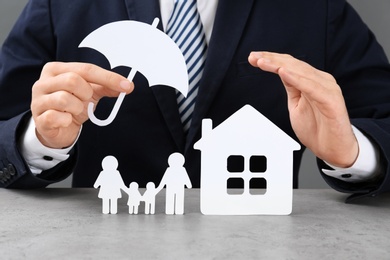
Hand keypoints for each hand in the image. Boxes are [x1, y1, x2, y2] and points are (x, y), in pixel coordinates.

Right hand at [31, 62, 133, 148]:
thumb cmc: (71, 106)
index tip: (127, 86)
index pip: (86, 69)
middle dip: (86, 93)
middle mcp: (43, 82)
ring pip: (65, 99)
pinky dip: (68, 120)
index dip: (109, 78)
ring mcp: (38, 100)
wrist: (57, 129)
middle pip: (73, 80)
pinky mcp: (39, 118)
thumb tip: (126, 86)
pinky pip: (57, 117)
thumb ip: (106, 87)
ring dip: (78, 108)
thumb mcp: (90, 93)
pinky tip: (66, 120)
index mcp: (56, 70)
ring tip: (74, 111)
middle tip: (85, 101)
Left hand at [248, 51, 357, 166]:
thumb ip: (291, 87)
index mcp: (312, 81)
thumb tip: (281, 72)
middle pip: (293, 65)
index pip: (290, 64)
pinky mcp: (331, 101)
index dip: (271, 60)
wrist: (334, 149)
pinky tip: (284, 73)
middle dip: (271, 59)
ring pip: (301, 72)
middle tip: (254, 57)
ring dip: (280, 65)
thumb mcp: (296, 104)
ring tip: (263, 62)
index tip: (253, 58)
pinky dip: (297, 79)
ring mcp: (327, 89)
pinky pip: (312, 88)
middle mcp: (320, 81)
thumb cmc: (318, 128)